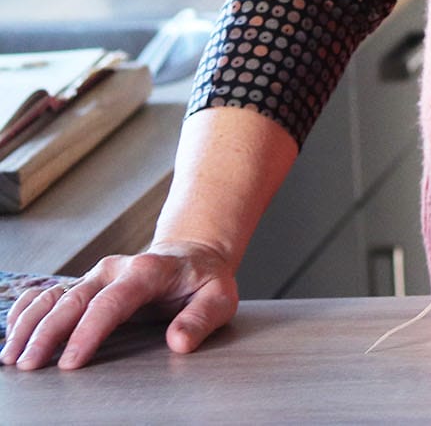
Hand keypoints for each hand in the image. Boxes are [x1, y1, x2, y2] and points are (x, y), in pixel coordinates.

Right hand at [1, 240, 237, 370]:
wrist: (191, 257)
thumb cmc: (203, 281)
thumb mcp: (219, 298)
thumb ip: (200, 319)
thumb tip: (178, 342)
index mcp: (147, 271)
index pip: (111, 303)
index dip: (88, 332)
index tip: (69, 362)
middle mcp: (114, 270)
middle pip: (73, 301)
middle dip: (48, 333)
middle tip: (30, 365)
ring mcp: (95, 276)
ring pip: (53, 297)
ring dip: (29, 324)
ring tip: (12, 356)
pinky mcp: (83, 284)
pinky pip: (47, 293)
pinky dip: (26, 310)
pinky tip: (12, 332)